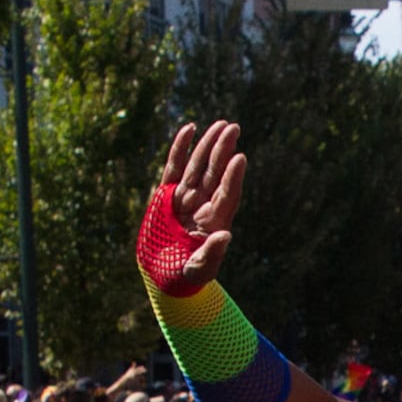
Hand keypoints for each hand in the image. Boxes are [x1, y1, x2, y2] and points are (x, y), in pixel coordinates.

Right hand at [141, 120, 247, 292]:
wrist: (162, 275)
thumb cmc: (184, 276)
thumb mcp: (198, 269)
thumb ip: (210, 254)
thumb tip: (225, 237)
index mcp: (214, 222)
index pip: (226, 195)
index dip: (232, 177)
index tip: (239, 157)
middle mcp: (202, 206)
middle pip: (215, 174)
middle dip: (223, 150)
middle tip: (234, 128)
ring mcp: (185, 198)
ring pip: (197, 166)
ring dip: (207, 145)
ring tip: (220, 125)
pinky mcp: (166, 195)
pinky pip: (174, 167)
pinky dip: (180, 148)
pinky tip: (189, 129)